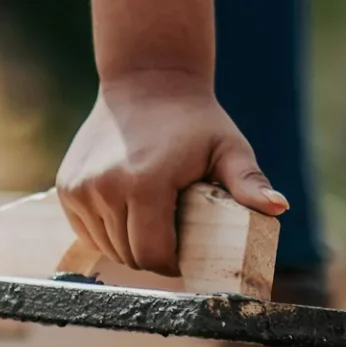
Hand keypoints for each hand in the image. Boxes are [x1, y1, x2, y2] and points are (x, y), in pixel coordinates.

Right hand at [55, 72, 287, 275]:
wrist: (146, 82)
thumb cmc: (195, 121)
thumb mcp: (228, 149)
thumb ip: (248, 182)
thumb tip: (278, 207)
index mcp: (145, 184)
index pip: (153, 254)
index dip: (172, 264)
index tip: (185, 255)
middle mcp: (105, 188)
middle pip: (130, 254)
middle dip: (153, 255)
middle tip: (172, 236)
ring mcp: (81, 189)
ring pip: (107, 247)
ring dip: (129, 244)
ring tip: (151, 221)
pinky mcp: (67, 188)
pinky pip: (88, 231)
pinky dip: (107, 231)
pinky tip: (126, 211)